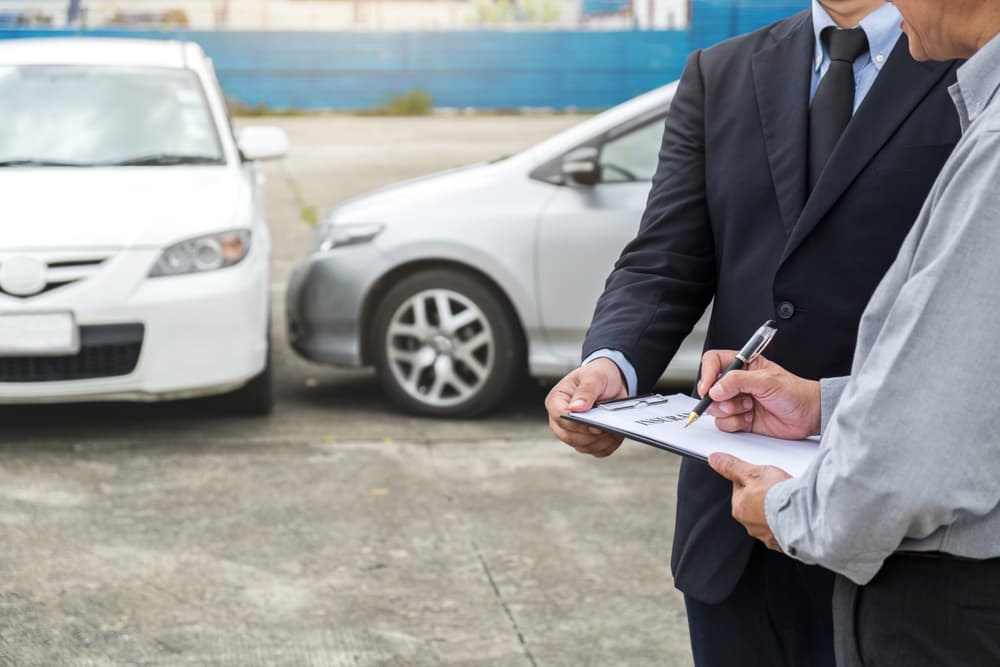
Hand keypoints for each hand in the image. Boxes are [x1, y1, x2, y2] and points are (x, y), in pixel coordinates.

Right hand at [545, 358, 627, 457]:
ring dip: (600, 442)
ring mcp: (572, 431)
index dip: (576, 424)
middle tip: (607, 428)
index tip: (595, 425)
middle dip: (590, 436)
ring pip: (582, 447)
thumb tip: (576, 408)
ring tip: (613, 429)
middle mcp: (560, 419)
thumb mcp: (594, 376)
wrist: (611, 381)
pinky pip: (595, 451)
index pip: (560, 417)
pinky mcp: (586, 439)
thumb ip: (585, 391)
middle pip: (568, 436)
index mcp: (557, 400)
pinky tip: (615, 435)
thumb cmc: (598, 375)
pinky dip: (607, 446)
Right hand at [698, 350, 821, 439]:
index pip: (713, 362)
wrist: (809, 416)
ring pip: (715, 408)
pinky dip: (735, 424)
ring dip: (730, 412)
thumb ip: (738, 381)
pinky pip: (724, 423)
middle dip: (720, 399)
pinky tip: (750, 419)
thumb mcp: (767, 381)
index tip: (708, 389)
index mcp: (742, 365)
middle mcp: (737, 383)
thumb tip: (715, 389)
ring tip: (749, 408)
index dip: (707, 374)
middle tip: (737, 401)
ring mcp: (737, 401)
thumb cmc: (795, 392)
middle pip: (709, 389)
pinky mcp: (740, 418)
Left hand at [708, 453, 789, 551]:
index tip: (761, 476)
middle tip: (777, 486)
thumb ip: (732, 467)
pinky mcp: (784, 543)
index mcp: (739, 509)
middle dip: (764, 495)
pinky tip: (795, 513)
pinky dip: (788, 522)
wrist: (804, 515)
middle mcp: (750, 526)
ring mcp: (768, 536)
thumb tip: (715, 460)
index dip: (751, 479)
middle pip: (754, 504)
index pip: (740, 489)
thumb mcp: (753, 473)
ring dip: (776, 510)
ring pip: (769, 518)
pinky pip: (784, 529)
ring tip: (788, 499)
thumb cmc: (778, 495)